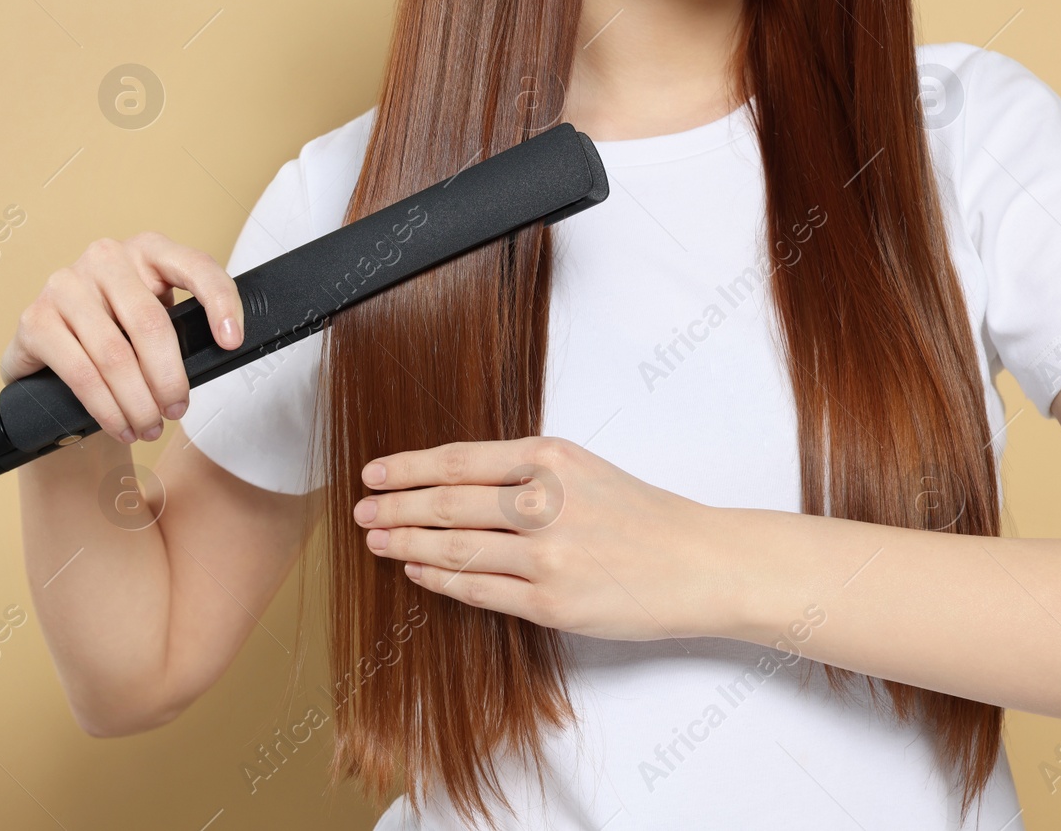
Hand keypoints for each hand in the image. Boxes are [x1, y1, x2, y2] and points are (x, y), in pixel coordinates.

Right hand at [1, 232, 243, 445]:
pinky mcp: (35, 318)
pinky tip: (120, 426)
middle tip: (176, 411)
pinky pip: (80, 373)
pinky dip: (106, 409)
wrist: (52, 359)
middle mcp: (105, 258)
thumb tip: (223, 352)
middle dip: (169, 378)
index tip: (232, 342)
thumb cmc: (117, 340)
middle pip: (150, 323)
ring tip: (149, 428)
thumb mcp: (154, 325)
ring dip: (138, 403)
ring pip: (115, 356)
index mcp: (147, 251)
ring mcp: (65, 284)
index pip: (194, 266)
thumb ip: (183, 327)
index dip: (220, 302)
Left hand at [354, 436, 741, 641]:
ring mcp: (547, 555)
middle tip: (361, 510)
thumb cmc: (640, 514)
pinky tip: (418, 572)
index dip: (406, 467)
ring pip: (454, 548)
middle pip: (446, 503)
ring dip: (406, 544)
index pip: (458, 460)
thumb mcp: (582, 468)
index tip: (373, 473)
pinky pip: (479, 591)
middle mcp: (544, 502)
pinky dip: (440, 580)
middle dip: (394, 507)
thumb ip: (522, 471)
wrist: (700, 563)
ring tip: (377, 540)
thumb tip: (450, 482)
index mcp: (549, 458)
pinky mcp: (552, 603)